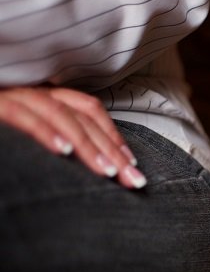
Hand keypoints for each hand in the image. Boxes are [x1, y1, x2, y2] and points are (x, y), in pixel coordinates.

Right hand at [0, 87, 146, 188]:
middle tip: (134, 181)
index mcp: (41, 97)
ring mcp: (8, 94)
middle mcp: (28, 91)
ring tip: (108, 172)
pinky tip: (62, 152)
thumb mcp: (29, 145)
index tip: (133, 165)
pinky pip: (19, 114)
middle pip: (81, 116)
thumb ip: (55, 146)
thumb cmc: (5, 142)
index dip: (113, 136)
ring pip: (57, 113)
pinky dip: (42, 131)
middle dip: (111, 149)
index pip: (88, 110)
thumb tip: (92, 170)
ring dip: (86, 144)